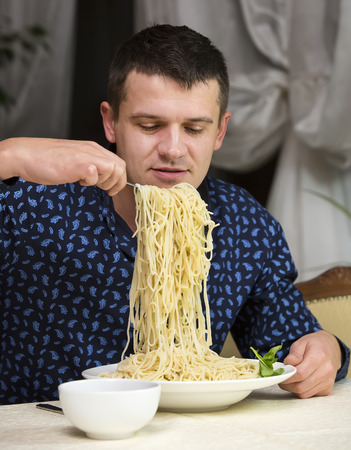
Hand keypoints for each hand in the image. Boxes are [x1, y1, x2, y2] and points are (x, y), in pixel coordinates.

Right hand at [0, 137, 125, 195]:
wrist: (26, 155)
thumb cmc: (47, 160)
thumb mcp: (75, 159)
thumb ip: (89, 164)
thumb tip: (102, 178)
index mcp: (92, 148)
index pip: (119, 162)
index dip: (119, 179)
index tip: (110, 189)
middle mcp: (92, 149)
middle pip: (121, 166)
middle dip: (116, 182)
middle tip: (103, 189)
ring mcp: (86, 155)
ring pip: (113, 169)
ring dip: (105, 182)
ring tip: (88, 183)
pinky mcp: (78, 164)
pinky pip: (95, 175)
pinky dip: (90, 182)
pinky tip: (77, 181)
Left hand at [279, 330, 341, 397]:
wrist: (331, 349)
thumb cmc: (314, 345)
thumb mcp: (301, 343)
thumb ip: (294, 355)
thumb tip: (287, 365)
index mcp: (319, 357)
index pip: (300, 373)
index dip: (287, 376)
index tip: (279, 375)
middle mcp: (326, 371)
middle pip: (301, 386)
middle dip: (287, 385)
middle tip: (281, 379)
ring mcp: (328, 382)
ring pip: (304, 394)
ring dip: (293, 389)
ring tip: (289, 380)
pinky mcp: (327, 389)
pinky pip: (309, 395)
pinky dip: (301, 391)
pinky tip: (299, 381)